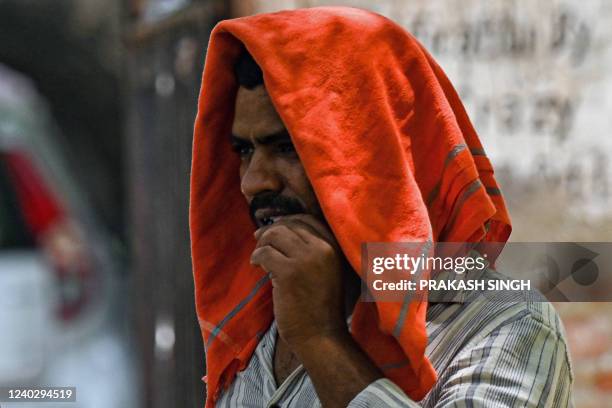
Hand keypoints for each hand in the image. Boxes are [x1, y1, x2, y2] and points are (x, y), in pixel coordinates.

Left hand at [250, 214, 346, 347]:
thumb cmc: (322, 306)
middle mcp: (323, 248)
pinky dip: (256, 257)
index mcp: (335, 246)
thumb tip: (278, 229)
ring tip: (258, 257)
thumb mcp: (327, 270)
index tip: (275, 233)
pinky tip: (256, 266)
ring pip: (275, 235)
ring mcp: (306, 259)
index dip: (287, 222)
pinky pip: (265, 253)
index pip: (307, 220)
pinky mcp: (289, 273)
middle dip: (271, 231)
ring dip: (262, 243)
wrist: (321, 336)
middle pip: (289, 225)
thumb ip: (312, 249)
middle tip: (260, 241)